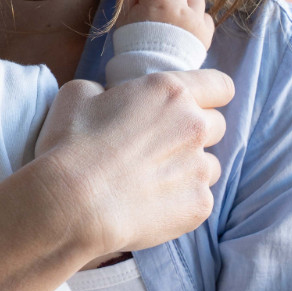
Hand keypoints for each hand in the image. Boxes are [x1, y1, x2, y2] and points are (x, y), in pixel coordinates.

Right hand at [33, 68, 231, 256]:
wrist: (73, 205)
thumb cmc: (71, 145)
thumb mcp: (78, 94)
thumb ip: (106, 90)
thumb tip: (110, 98)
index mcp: (169, 91)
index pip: (220, 86)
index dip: (211, 94)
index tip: (199, 104)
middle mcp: (193, 125)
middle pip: (216, 125)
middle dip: (195, 132)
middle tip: (162, 146)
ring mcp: (200, 168)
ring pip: (210, 165)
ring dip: (190, 168)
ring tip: (154, 180)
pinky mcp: (199, 205)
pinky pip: (200, 198)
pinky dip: (181, 201)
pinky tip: (151, 205)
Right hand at [113, 0, 215, 48]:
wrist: (152, 72)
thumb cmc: (134, 44)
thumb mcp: (124, 18)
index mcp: (155, 1)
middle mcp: (177, 7)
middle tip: (160, 2)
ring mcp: (193, 19)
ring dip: (186, 1)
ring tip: (176, 15)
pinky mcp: (205, 33)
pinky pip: (206, 16)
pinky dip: (198, 18)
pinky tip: (186, 28)